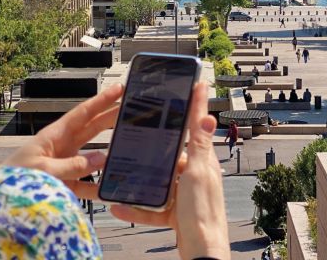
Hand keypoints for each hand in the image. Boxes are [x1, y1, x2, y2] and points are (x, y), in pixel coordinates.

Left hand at [2, 83, 121, 199]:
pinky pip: (87, 184)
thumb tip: (101, 158)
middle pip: (93, 129)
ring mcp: (65, 165)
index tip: (119, 89)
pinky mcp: (65, 185)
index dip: (102, 100)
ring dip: (110, 155)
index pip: (83, 113)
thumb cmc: (12, 179)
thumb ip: (72, 166)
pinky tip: (112, 189)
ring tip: (130, 150)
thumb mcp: (43, 170)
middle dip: (112, 119)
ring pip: (94, 157)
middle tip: (134, 110)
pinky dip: (99, 187)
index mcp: (55, 135)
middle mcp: (62, 147)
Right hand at [110, 82, 229, 259]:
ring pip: (159, 181)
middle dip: (155, 146)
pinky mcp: (175, 214)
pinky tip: (119, 205)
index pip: (197, 127)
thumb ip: (199, 146)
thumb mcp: (198, 174)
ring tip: (122, 171)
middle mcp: (195, 176)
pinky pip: (152, 207)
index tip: (194, 84)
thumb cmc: (203, 215)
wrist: (202, 254)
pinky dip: (137, 207)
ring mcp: (185, 195)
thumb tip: (207, 114)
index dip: (195, 105)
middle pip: (173, 155)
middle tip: (139, 129)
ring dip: (141, 179)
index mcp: (204, 163)